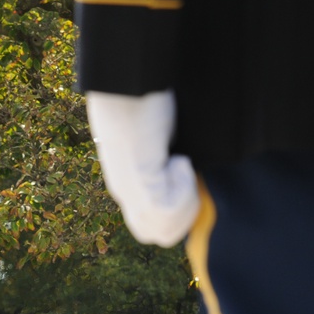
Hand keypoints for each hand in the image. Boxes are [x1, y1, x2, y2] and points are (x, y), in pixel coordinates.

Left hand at [86, 90, 198, 247]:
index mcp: (128, 183)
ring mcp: (129, 187)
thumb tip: (188, 163)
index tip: (187, 178)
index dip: (176, 213)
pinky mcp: (138, 178)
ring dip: (185, 204)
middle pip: (154, 235)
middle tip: (189, 175)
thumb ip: (163, 157)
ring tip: (184, 165)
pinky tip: (180, 159)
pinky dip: (183, 189)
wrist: (126, 78)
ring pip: (160, 232)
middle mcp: (124, 190)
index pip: (149, 227)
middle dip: (182, 215)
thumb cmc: (144, 98)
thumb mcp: (158, 135)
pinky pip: (165, 210)